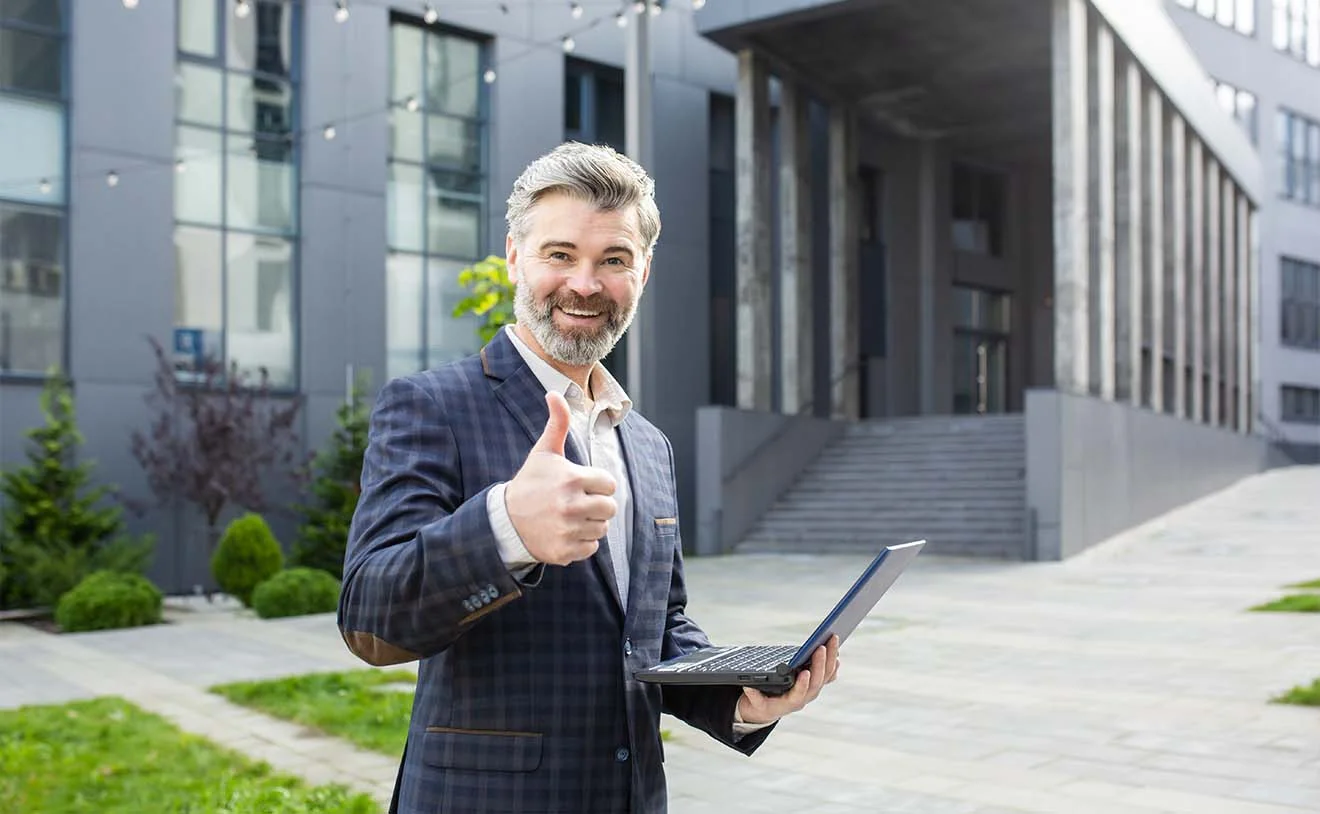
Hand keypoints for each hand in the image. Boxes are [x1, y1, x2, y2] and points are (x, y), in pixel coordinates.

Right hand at [504, 391, 616, 565]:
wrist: (505, 521)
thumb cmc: (530, 483)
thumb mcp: (543, 452)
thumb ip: (557, 423)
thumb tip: (554, 393)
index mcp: (572, 480)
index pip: (610, 484)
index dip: (598, 484)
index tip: (582, 485)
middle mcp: (571, 506)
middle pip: (610, 508)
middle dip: (597, 505)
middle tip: (577, 503)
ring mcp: (568, 530)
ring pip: (602, 529)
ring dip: (590, 524)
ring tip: (570, 517)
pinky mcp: (565, 551)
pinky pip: (591, 548)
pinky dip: (581, 543)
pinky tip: (565, 532)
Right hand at [737, 635, 839, 725]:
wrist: (772, 707)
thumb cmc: (763, 702)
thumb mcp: (755, 702)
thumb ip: (753, 696)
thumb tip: (749, 688)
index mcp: (790, 702)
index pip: (799, 695)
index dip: (802, 685)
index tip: (805, 672)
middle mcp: (805, 696)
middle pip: (817, 681)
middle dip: (820, 663)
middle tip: (821, 646)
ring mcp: (813, 689)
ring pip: (827, 675)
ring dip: (831, 657)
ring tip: (833, 639)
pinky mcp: (817, 682)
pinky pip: (829, 674)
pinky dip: (834, 664)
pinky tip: (837, 652)